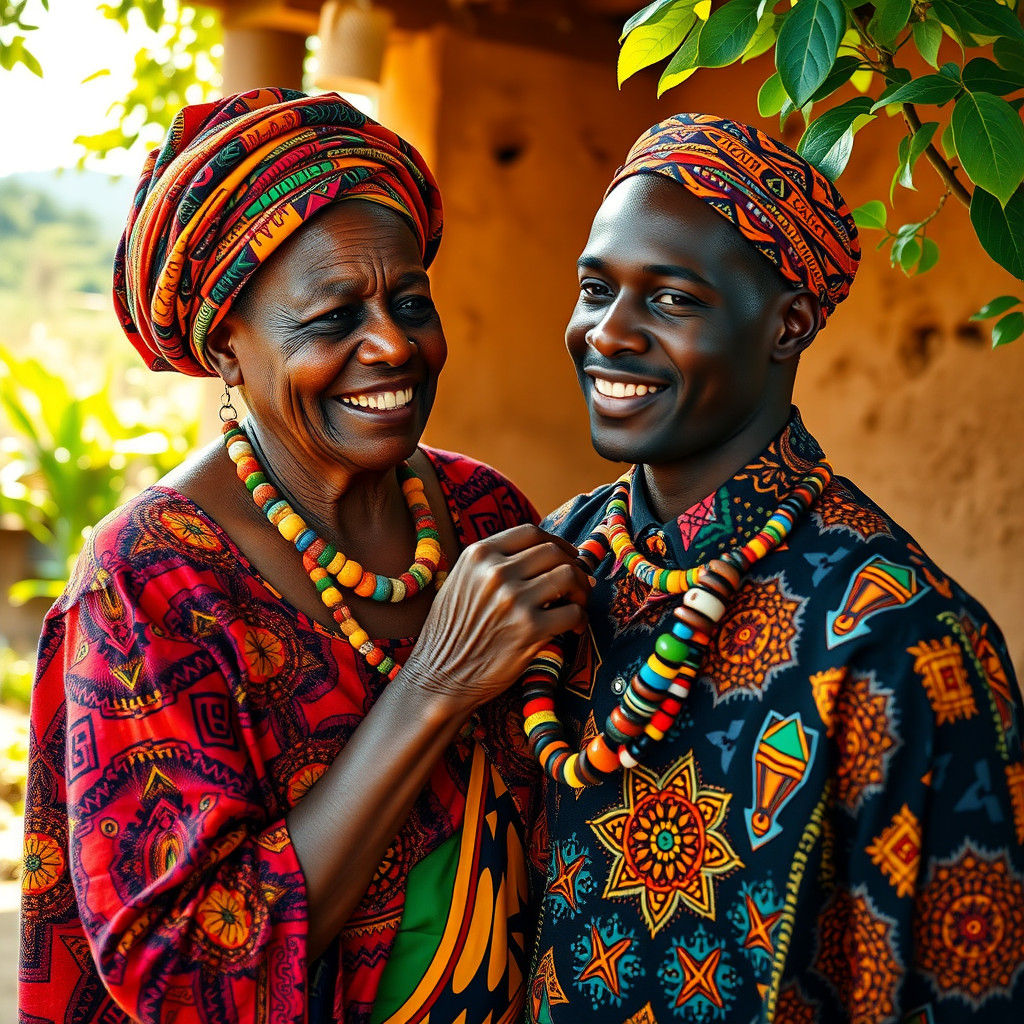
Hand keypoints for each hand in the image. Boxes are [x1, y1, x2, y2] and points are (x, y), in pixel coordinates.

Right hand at [400, 524, 589, 712]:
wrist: (438, 677)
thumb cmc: (451, 633)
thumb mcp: (461, 582)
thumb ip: (492, 564)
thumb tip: (543, 555)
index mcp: (478, 555)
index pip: (530, 532)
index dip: (556, 542)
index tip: (566, 556)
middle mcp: (495, 572)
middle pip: (554, 552)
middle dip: (574, 566)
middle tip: (578, 584)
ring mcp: (513, 600)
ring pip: (569, 576)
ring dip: (582, 590)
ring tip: (577, 605)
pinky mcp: (530, 629)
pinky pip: (573, 612)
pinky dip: (581, 619)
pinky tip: (574, 629)